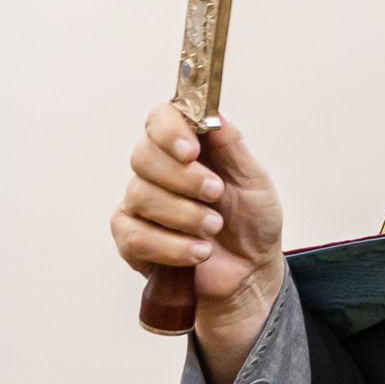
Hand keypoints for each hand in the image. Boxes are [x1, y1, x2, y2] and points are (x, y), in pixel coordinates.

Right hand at [111, 104, 285, 383]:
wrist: (250, 270)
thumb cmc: (251, 221)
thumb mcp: (253, 179)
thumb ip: (232, 145)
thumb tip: (215, 113)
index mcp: (187, 146)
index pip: (160, 119)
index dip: (170, 131)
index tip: (192, 150)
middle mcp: (158, 170)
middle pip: (143, 155)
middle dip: (183, 179)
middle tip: (215, 194)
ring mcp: (140, 203)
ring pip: (141, 196)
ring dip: (184, 215)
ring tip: (213, 228)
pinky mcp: (132, 238)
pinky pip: (135, 236)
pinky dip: (171, 246)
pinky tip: (198, 252)